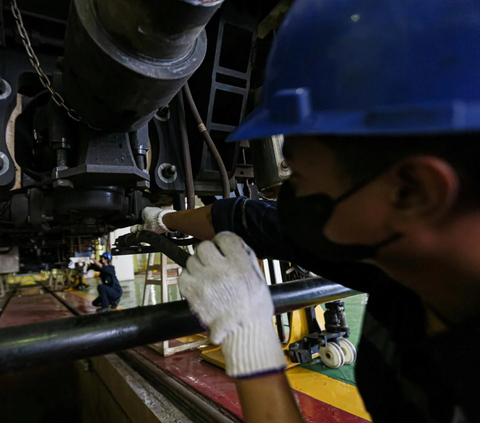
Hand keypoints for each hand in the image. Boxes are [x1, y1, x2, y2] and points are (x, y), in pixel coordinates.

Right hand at [131, 207, 175, 233]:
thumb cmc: (156, 223)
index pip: (140, 217)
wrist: (167, 221)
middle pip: (147, 217)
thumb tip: (133, 229)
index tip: (143, 228)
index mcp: (144, 210)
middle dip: (148, 223)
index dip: (141, 223)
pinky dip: (160, 222)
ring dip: (154, 222)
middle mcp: (151, 209)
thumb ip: (139, 228)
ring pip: (154, 217)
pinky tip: (160, 226)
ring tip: (156, 228)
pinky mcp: (164, 213)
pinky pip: (160, 218)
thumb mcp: (145, 228)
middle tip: (150, 229)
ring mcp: (158, 210)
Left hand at [179, 232, 285, 377]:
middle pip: (204, 247)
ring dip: (198, 265)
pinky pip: (183, 275)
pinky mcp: (192, 293)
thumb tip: (236, 244)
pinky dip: (189, 277)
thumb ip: (246, 258)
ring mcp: (204, 281)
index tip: (222, 247)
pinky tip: (198, 283)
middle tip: (213, 262)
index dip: (223, 241)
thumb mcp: (259, 278)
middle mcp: (220, 270)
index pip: (225, 238)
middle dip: (209, 252)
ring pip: (191, 260)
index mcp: (240, 264)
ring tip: (207, 275)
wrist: (244, 333)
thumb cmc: (254, 307)